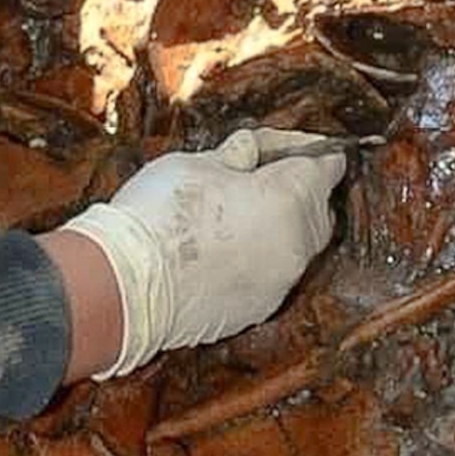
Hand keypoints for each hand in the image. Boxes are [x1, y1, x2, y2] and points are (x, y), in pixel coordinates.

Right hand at [54, 129, 348, 378]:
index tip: (287, 146)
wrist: (127, 285)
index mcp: (289, 198)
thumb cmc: (159, 214)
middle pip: (319, 208)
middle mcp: (296, 244)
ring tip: (237, 215)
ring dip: (279, 227)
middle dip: (297, 190)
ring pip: (298, 246)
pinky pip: (273, 275)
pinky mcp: (258, 309)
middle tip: (258, 176)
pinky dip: (259, 260)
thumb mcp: (196, 162)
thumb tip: (249, 153)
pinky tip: (224, 251)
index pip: (327, 166)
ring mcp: (279, 282)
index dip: (308, 149)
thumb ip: (236, 156)